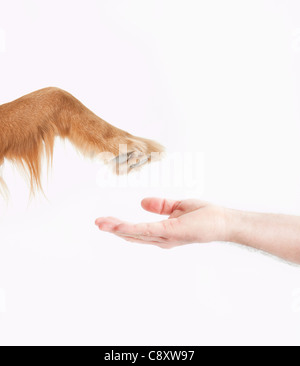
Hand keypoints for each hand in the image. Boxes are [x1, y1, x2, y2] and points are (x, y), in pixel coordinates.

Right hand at [95, 198, 228, 248]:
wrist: (222, 221)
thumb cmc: (204, 216)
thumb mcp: (178, 206)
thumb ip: (161, 205)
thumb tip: (141, 203)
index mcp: (162, 232)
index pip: (138, 231)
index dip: (122, 227)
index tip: (106, 221)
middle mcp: (161, 238)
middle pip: (133, 235)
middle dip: (114, 230)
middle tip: (97, 222)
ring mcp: (164, 236)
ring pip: (135, 234)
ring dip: (116, 229)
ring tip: (100, 223)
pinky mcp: (169, 231)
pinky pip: (145, 230)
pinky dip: (130, 229)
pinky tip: (117, 226)